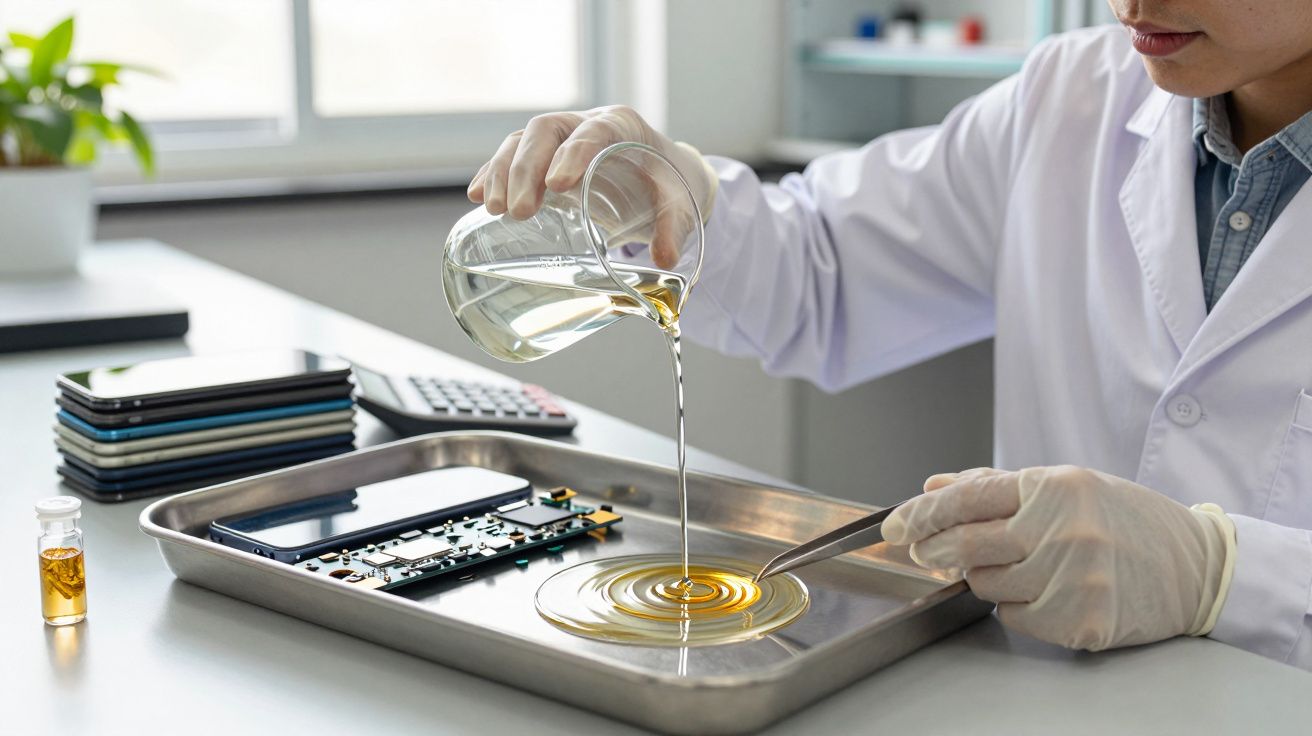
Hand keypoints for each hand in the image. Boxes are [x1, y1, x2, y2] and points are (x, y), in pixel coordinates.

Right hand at [468, 105, 714, 268]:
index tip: (557, 185)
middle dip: (527, 169)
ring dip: (503, 172)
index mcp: (622, 125)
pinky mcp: (544, 155)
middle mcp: (586, 123)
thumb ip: (673, 230)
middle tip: (520, 211)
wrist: (664, 175)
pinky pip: (512, 155)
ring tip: (495, 209)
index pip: (593, 131)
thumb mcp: (679, 206)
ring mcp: (562, 136)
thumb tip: (664, 259)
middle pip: (546, 132)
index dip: (572, 154)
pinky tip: (478, 196)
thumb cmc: (670, 186)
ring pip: (522, 140)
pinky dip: (493, 173)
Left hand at [880, 465, 1233, 650]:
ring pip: (986, 584)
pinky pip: (1015, 616)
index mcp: (1054, 487)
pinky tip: (1048, 590)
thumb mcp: (1063, 486)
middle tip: (926, 551)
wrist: (1195, 565)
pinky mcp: (1080, 619)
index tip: (895, 526)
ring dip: (987, 576)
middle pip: (966, 545)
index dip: (921, 514)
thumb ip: (993, 486)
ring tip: (1023, 564)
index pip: (967, 498)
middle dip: (934, 549)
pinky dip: (1018, 605)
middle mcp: (1063, 530)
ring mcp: (1073, 577)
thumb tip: (933, 486)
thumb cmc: (1124, 520)